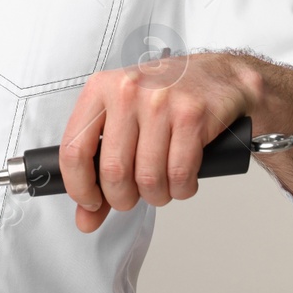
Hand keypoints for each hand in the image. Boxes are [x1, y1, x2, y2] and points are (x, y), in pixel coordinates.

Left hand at [58, 52, 263, 232]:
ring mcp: (160, 102)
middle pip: (113, 171)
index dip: (80, 187)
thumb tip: (86, 218)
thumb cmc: (165, 98)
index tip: (90, 202)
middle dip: (123, 198)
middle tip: (132, 196)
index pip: (73, 149)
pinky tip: (182, 180)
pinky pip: (179, 174)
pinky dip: (181, 189)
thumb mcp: (123, 120)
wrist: (218, 75)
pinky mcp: (192, 115)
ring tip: (161, 185)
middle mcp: (127, 91)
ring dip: (156, 196)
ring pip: (148, 178)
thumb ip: (99, 170)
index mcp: (100, 89)